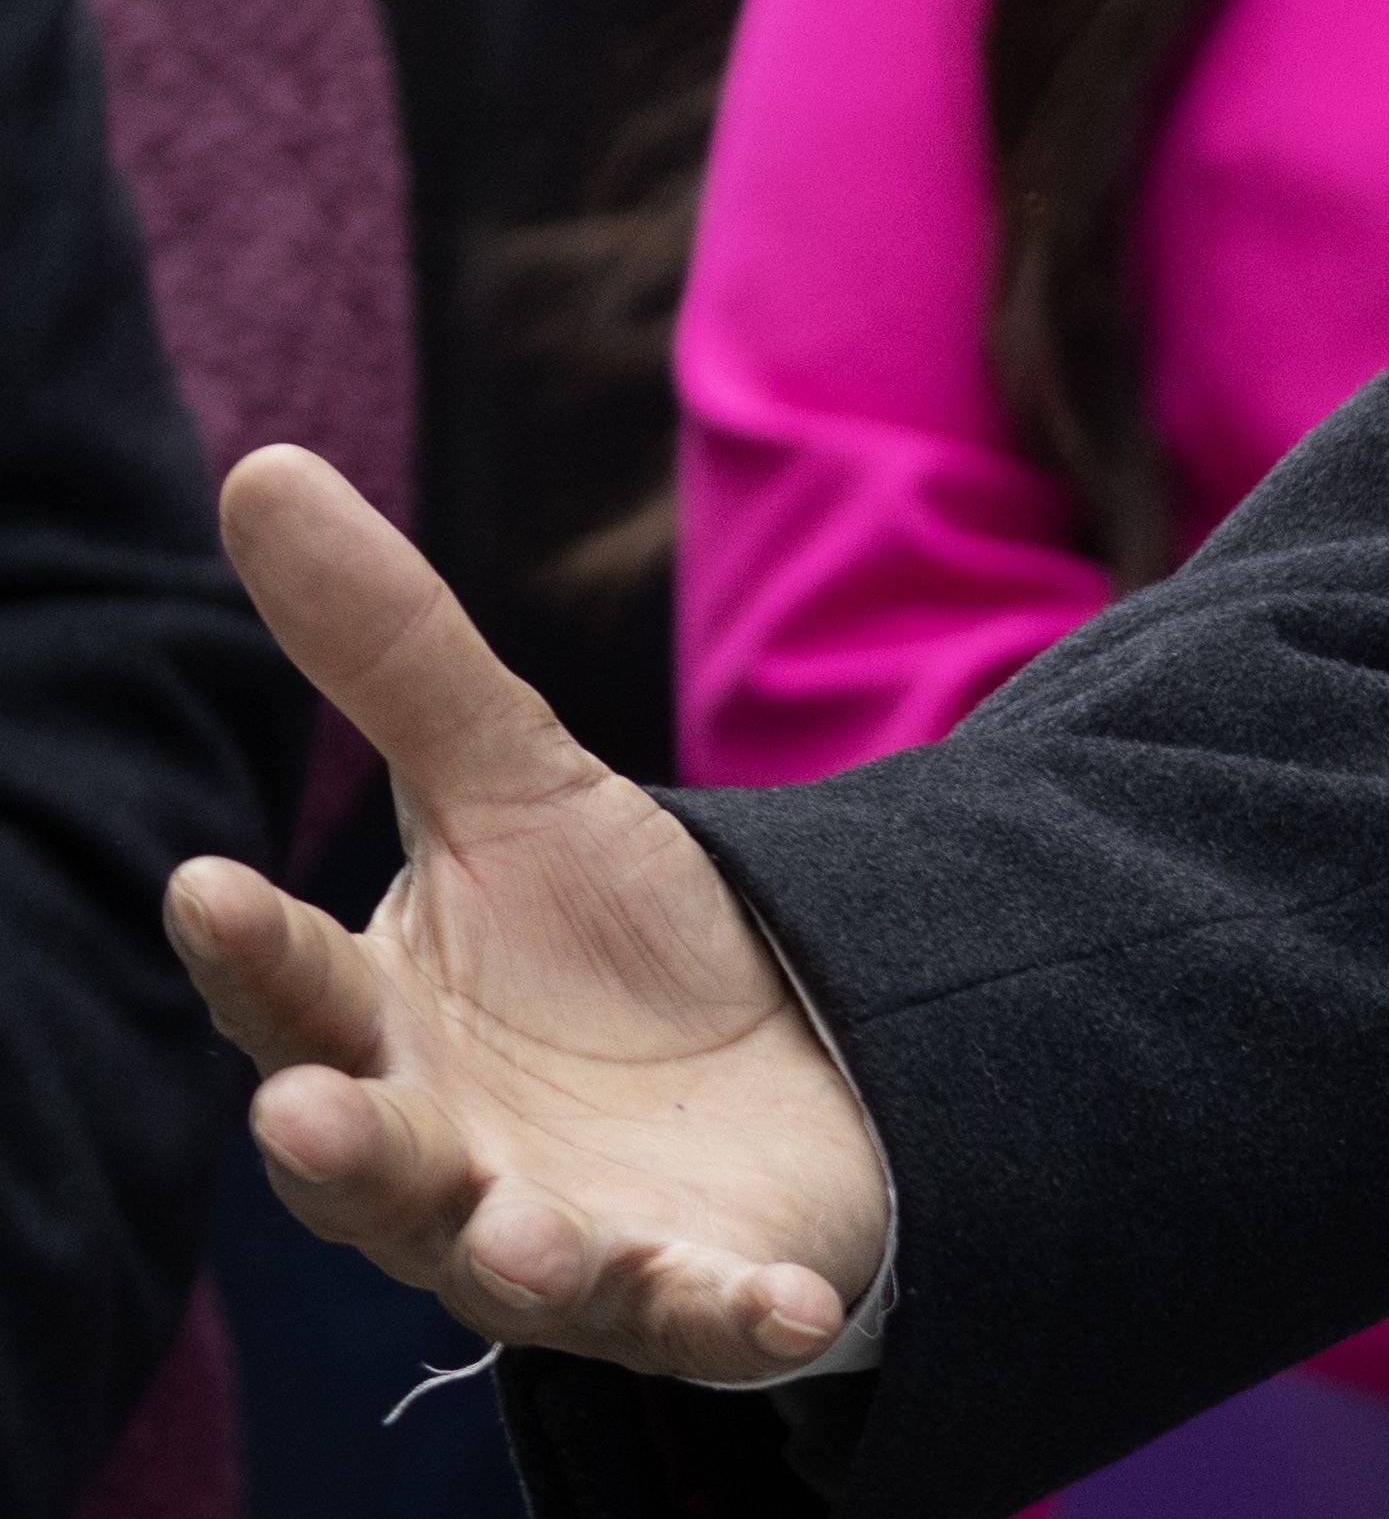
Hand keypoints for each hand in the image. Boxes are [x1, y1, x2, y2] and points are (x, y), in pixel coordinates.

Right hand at [162, 450, 891, 1382]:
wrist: (782, 1050)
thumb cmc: (610, 938)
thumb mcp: (516, 780)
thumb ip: (393, 654)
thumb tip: (261, 467)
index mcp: (381, 1032)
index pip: (294, 989)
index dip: (250, 946)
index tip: (207, 877)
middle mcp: (444, 1157)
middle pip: (370, 1155)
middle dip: (338, 1141)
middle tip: (304, 1108)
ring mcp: (563, 1236)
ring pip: (507, 1262)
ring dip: (506, 1248)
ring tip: (512, 1228)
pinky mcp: (692, 1289)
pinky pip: (704, 1318)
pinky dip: (733, 1321)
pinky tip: (781, 1310)